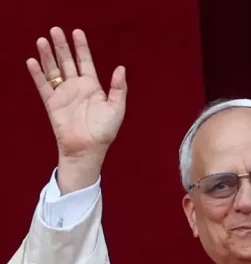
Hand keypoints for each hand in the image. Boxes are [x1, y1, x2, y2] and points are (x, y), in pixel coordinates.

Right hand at [27, 27, 126, 192]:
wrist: (88, 148)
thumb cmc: (105, 131)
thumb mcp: (117, 108)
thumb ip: (119, 88)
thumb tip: (121, 68)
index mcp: (93, 86)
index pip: (86, 61)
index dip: (81, 47)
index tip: (77, 32)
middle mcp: (77, 87)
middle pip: (67, 61)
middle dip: (62, 46)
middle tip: (56, 29)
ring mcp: (64, 94)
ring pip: (53, 70)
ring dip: (48, 56)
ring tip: (43, 40)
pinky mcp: (52, 103)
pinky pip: (43, 86)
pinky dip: (37, 74)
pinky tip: (33, 61)